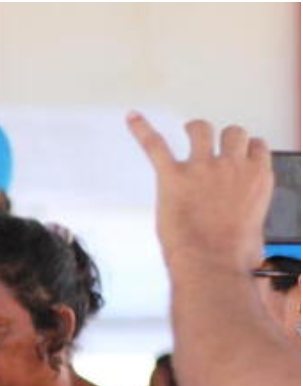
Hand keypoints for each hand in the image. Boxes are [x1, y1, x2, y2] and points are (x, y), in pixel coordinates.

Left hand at [126, 113, 271, 272]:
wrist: (211, 263)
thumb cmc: (233, 255)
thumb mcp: (255, 230)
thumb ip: (248, 215)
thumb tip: (243, 228)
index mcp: (256, 178)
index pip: (257, 147)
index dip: (246, 149)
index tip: (238, 154)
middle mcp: (232, 166)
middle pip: (233, 132)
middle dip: (224, 137)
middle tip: (212, 145)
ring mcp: (202, 168)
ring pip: (201, 129)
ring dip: (195, 129)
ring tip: (188, 131)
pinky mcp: (172, 176)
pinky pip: (155, 145)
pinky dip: (142, 130)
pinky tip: (133, 118)